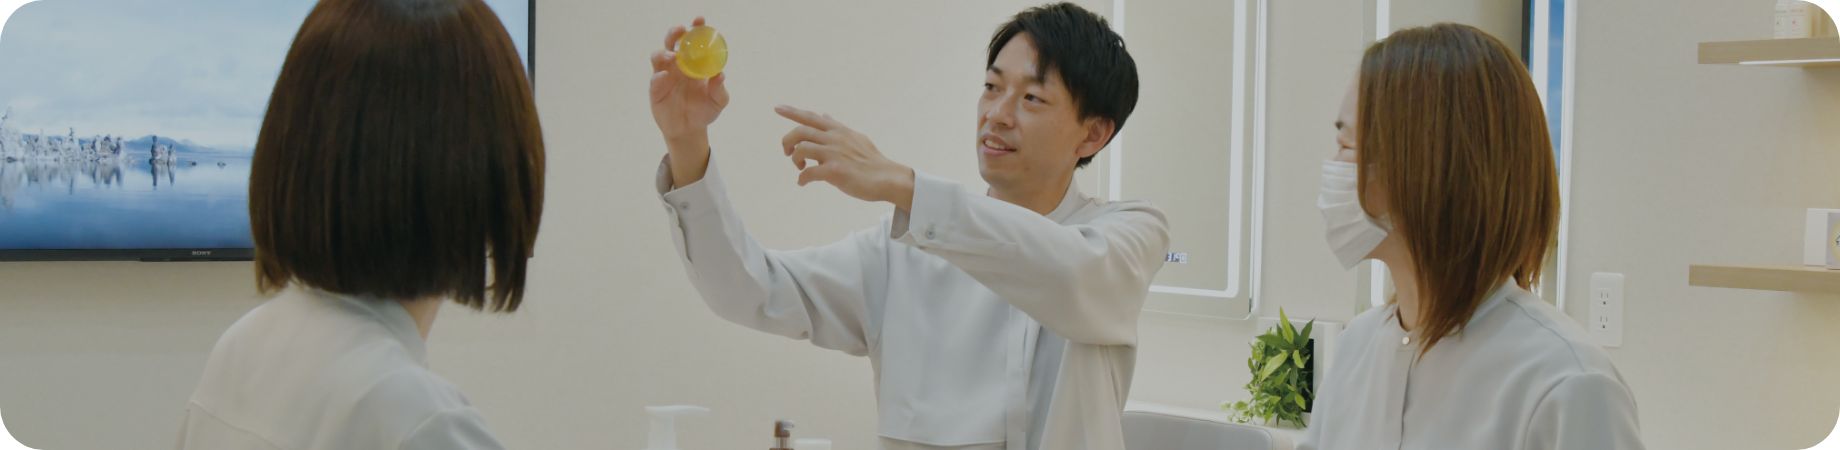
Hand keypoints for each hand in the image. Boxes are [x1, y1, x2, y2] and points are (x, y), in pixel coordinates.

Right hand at [649, 16, 727, 185]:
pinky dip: (659, 76)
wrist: (690, 130)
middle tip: (682, 30)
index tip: (700, 20)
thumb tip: (721, 74)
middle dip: (675, 33)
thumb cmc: (705, 111)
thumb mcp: (718, 101)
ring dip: (664, 52)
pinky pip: (655, 79)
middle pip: (672, 42)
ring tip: (673, 57)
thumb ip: (720, 88)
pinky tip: (665, 76)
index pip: (693, 41)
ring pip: (658, 56)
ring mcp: (665, 76)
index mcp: (694, 62)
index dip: (696, 28)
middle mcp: (678, 65)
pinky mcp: (656, 90)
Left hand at [776, 105, 914, 210]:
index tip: (777, 108)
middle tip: (787, 153)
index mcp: (839, 131)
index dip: (792, 112)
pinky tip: (803, 182)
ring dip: (795, 159)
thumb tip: (824, 115)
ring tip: (800, 167)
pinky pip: (808, 172)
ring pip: (801, 149)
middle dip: (787, 141)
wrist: (887, 178)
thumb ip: (837, 127)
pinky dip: (802, 178)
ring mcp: (835, 154)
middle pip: (800, 131)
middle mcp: (835, 138)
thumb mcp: (855, 137)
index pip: (811, 117)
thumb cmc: (871, 161)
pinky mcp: (835, 171)